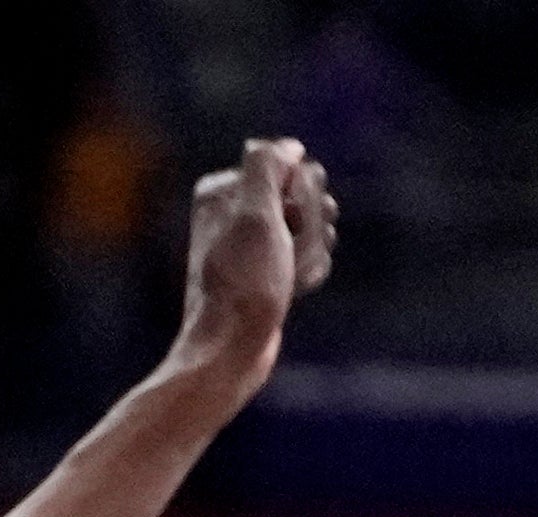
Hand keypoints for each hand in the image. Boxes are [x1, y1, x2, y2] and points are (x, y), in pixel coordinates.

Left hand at [175, 138, 336, 389]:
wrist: (232, 349)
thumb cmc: (243, 285)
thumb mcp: (255, 217)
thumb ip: (266, 168)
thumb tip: (287, 147)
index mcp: (223, 190)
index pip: (295, 167)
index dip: (301, 198)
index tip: (283, 225)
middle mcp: (235, 210)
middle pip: (308, 195)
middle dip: (311, 226)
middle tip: (283, 256)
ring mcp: (254, 239)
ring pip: (315, 226)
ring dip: (311, 253)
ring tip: (286, 279)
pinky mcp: (268, 265)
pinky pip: (311, 254)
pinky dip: (308, 272)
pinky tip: (292, 292)